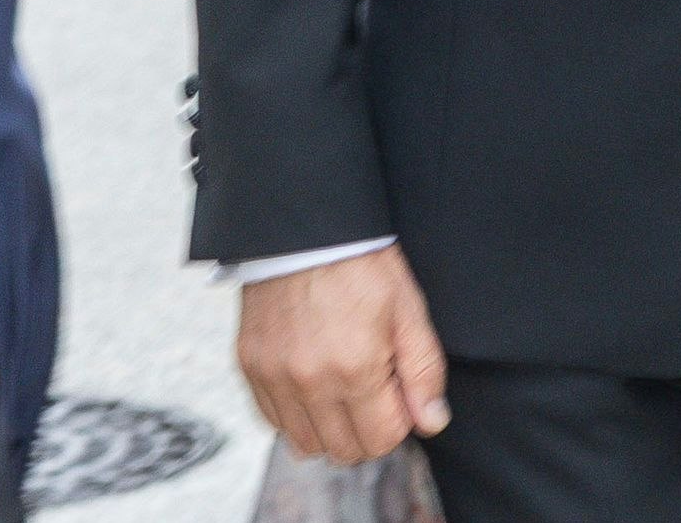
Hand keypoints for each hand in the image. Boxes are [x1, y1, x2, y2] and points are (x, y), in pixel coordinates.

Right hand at [234, 246, 447, 464]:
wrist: (304, 231)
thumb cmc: (363, 266)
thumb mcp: (409, 310)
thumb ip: (423, 371)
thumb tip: (432, 421)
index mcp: (354, 368)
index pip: (379, 440)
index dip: (399, 422)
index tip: (400, 392)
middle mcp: (307, 382)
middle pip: (342, 450)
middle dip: (368, 431)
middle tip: (377, 391)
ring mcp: (272, 378)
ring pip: (304, 443)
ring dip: (331, 428)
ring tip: (346, 388)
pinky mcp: (249, 368)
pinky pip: (272, 420)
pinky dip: (297, 415)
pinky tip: (315, 385)